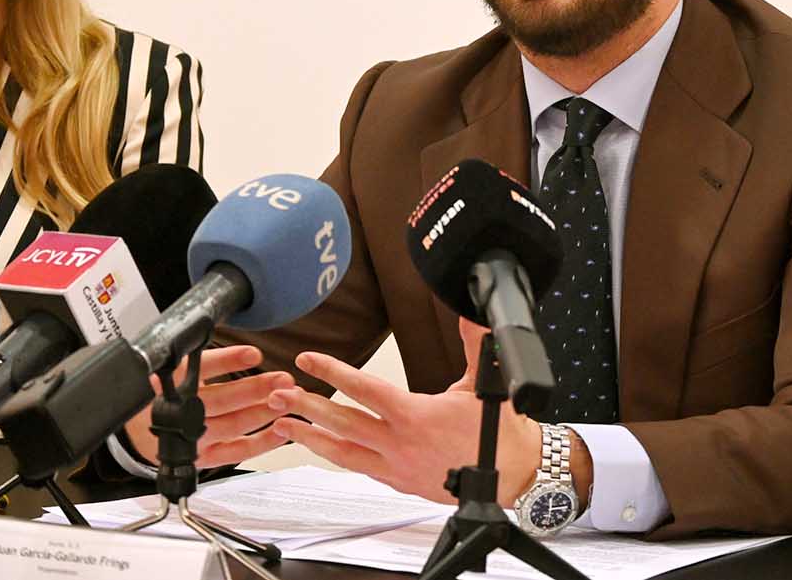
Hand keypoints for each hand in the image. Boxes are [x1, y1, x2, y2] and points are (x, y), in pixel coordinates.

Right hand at [123, 345, 293, 467]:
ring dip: (264, 411)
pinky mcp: (203, 458)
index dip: (228, 361)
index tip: (254, 354)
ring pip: (232, 425)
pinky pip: (236, 452)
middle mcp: (177, 413)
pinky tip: (282, 428)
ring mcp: (191, 439)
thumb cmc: (165, 391)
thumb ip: (203, 357)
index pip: (199, 369)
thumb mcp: (175, 366)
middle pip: (219, 401)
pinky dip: (262, 442)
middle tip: (283, 379)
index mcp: (168, 382)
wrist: (140, 428)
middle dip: (255, 389)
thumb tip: (243, 344)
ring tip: (289, 397)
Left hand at [269, 318, 541, 505]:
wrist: (513, 476)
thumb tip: (470, 311)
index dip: (332, 371)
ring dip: (310, 436)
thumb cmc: (499, 434)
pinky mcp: (399, 481)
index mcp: (415, 416)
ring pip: (342, 451)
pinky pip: (358, 467)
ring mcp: (396, 466)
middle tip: (278, 394)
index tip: (308, 359)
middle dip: (306, 406)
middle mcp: (399, 444)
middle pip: (342, 422)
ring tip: (283, 425)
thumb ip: (473, 343)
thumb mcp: (485, 382)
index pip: (364, 389)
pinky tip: (322, 447)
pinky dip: (335, 455)